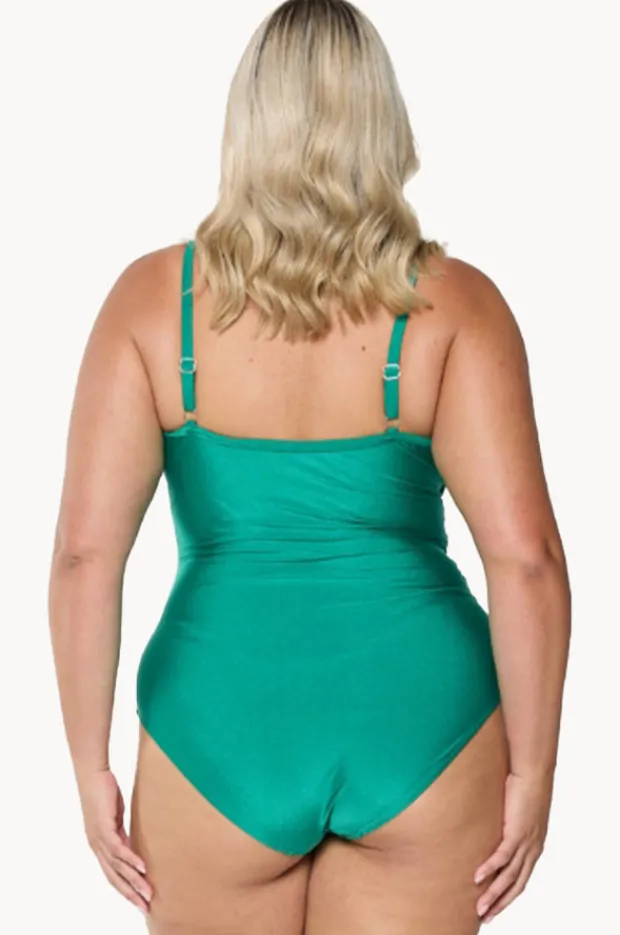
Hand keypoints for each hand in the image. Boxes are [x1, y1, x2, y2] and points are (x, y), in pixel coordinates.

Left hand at [77, 766, 152, 914]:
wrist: (92, 774)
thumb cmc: (104, 791)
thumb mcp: (116, 817)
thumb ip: (122, 832)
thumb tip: (134, 844)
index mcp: (100, 846)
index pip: (113, 875)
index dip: (127, 889)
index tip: (140, 902)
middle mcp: (97, 847)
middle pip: (115, 878)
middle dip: (131, 894)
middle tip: (146, 908)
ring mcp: (99, 839)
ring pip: (118, 867)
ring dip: (134, 881)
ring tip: (148, 893)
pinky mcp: (103, 828)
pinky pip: (118, 849)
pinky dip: (130, 860)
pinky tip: (142, 868)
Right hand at [474, 771, 551, 923]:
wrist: (533, 772)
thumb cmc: (524, 786)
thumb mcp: (515, 811)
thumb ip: (505, 823)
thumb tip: (488, 825)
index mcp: (533, 847)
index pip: (521, 880)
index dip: (507, 896)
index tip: (494, 907)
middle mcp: (532, 849)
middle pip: (515, 885)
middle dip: (499, 903)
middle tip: (484, 917)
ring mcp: (525, 842)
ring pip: (508, 876)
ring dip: (493, 893)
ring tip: (479, 906)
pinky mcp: (516, 832)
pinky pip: (502, 856)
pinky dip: (490, 868)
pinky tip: (478, 877)